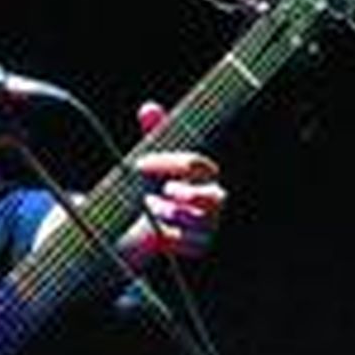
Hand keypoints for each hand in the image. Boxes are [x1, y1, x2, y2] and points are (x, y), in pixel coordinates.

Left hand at [120, 101, 226, 262]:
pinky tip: (156, 233)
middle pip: (215, 197)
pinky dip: (173, 238)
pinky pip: (193, 245)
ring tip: (151, 208)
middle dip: (188, 193)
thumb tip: (148, 108)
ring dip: (174, 213)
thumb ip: (154, 135)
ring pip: (201, 221)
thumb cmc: (149, 184)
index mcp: (203, 175)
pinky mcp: (198, 246)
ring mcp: (208, 224)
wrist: (141, 222)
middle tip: (161, 190)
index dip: (169, 162)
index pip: (198, 165)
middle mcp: (212, 199)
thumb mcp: (150, 160)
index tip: (139, 164)